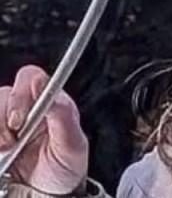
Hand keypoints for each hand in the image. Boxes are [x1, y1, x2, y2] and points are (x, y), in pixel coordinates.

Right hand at [0, 65, 88, 193]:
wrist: (47, 196)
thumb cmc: (64, 170)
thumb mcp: (72, 146)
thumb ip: (64, 116)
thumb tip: (52, 90)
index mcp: (50, 104)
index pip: (31, 78)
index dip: (22, 91)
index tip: (20, 117)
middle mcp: (25, 110)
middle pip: (4, 94)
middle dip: (5, 114)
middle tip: (13, 135)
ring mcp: (5, 125)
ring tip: (7, 149)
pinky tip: (1, 152)